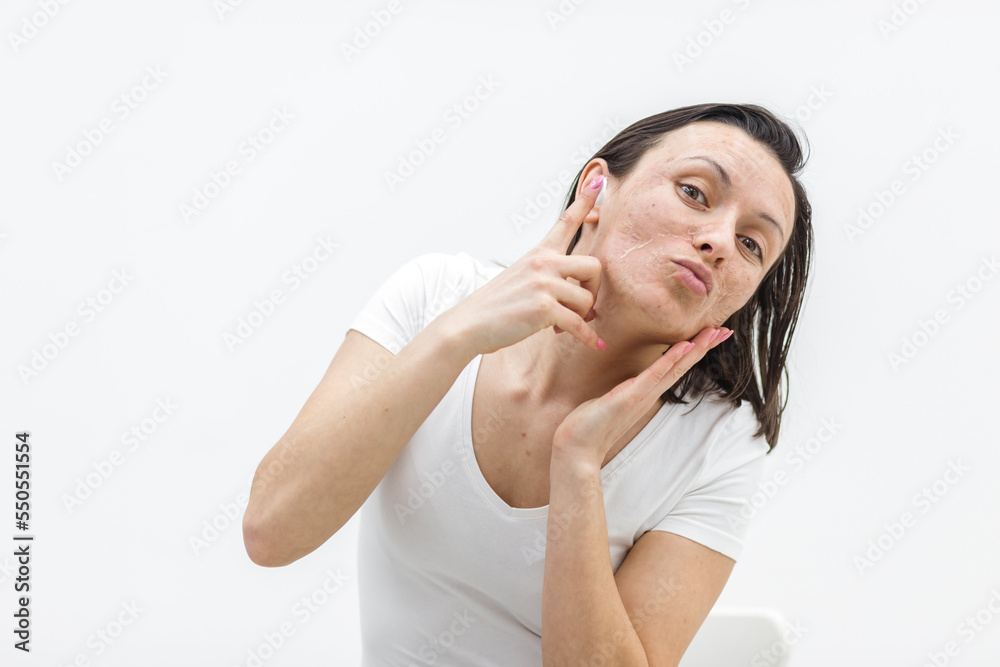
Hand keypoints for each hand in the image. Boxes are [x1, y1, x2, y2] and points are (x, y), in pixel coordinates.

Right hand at [438, 175, 607, 356]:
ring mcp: (543, 284)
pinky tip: (595, 345)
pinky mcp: (544, 308)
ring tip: (562, 326)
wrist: (469, 325)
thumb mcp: (520, 279)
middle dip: (594, 291)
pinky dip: (588, 338)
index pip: (566, 221)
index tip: (600, 178)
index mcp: (538, 254)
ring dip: (582, 318)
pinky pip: (580, 324)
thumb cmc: (496, 307)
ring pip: (587, 299)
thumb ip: (548, 277)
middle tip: (582, 308)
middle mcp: (543, 263)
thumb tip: (582, 295)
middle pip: (594, 267)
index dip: (585, 200)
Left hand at [550, 325, 733, 466]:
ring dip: (695, 349)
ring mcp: (641, 396)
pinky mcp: (629, 397)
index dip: (694, 350)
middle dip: (704, 347)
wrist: (577, 449)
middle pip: (683, 366)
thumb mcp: (610, 401)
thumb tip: (626, 384)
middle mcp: (649, 394)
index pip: (675, 367)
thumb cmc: (589, 425)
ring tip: (713, 332)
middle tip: (725, 329)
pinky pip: (653, 375)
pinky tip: (684, 346)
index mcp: (645, 392)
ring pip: (675, 368)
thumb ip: (622, 391)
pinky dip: (670, 360)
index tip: (711, 334)